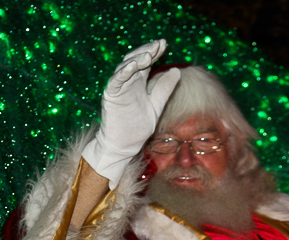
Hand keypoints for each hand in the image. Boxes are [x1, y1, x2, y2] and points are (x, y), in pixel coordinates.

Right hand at [81, 39, 179, 188]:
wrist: (125, 145)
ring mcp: (118, 88)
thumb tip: (177, 70)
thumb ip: (164, 88)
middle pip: (135, 60)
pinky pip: (115, 81)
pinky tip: (133, 66)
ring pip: (125, 67)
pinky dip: (123, 72)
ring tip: (148, 54)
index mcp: (138, 83)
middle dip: (146, 50)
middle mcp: (127, 82)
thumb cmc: (138, 127)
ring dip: (136, 59)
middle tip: (158, 44)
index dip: (154, 52)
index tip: (164, 44)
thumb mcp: (157, 104)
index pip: (146, 62)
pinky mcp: (111, 96)